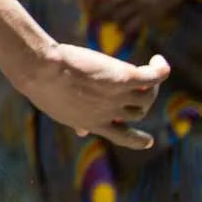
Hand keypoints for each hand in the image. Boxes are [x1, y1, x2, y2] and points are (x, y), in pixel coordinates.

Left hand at [16, 44, 168, 149]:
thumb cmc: (42, 87)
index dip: (137, 140)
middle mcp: (109, 113)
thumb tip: (80, 132)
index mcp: (93, 123)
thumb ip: (75, 120)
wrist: (41, 72)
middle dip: (143, 103)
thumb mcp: (60, 110)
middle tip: (145, 87)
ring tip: (152, 67)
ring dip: (153, 84)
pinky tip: (158, 61)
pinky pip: (153, 77)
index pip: (121, 137)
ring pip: (147, 96)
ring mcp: (118, 96)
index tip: (147, 141)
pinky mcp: (123, 78)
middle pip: (138, 112)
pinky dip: (161, 70)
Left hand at [86, 0, 201, 31]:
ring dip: (108, 21)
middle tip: (90, 17)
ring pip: (118, 17)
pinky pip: (134, 25)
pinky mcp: (152, 12)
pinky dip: (124, 28)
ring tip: (104, 22)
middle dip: (96, 14)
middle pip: (107, 6)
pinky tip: (120, 28)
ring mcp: (142, 2)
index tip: (82, 3)